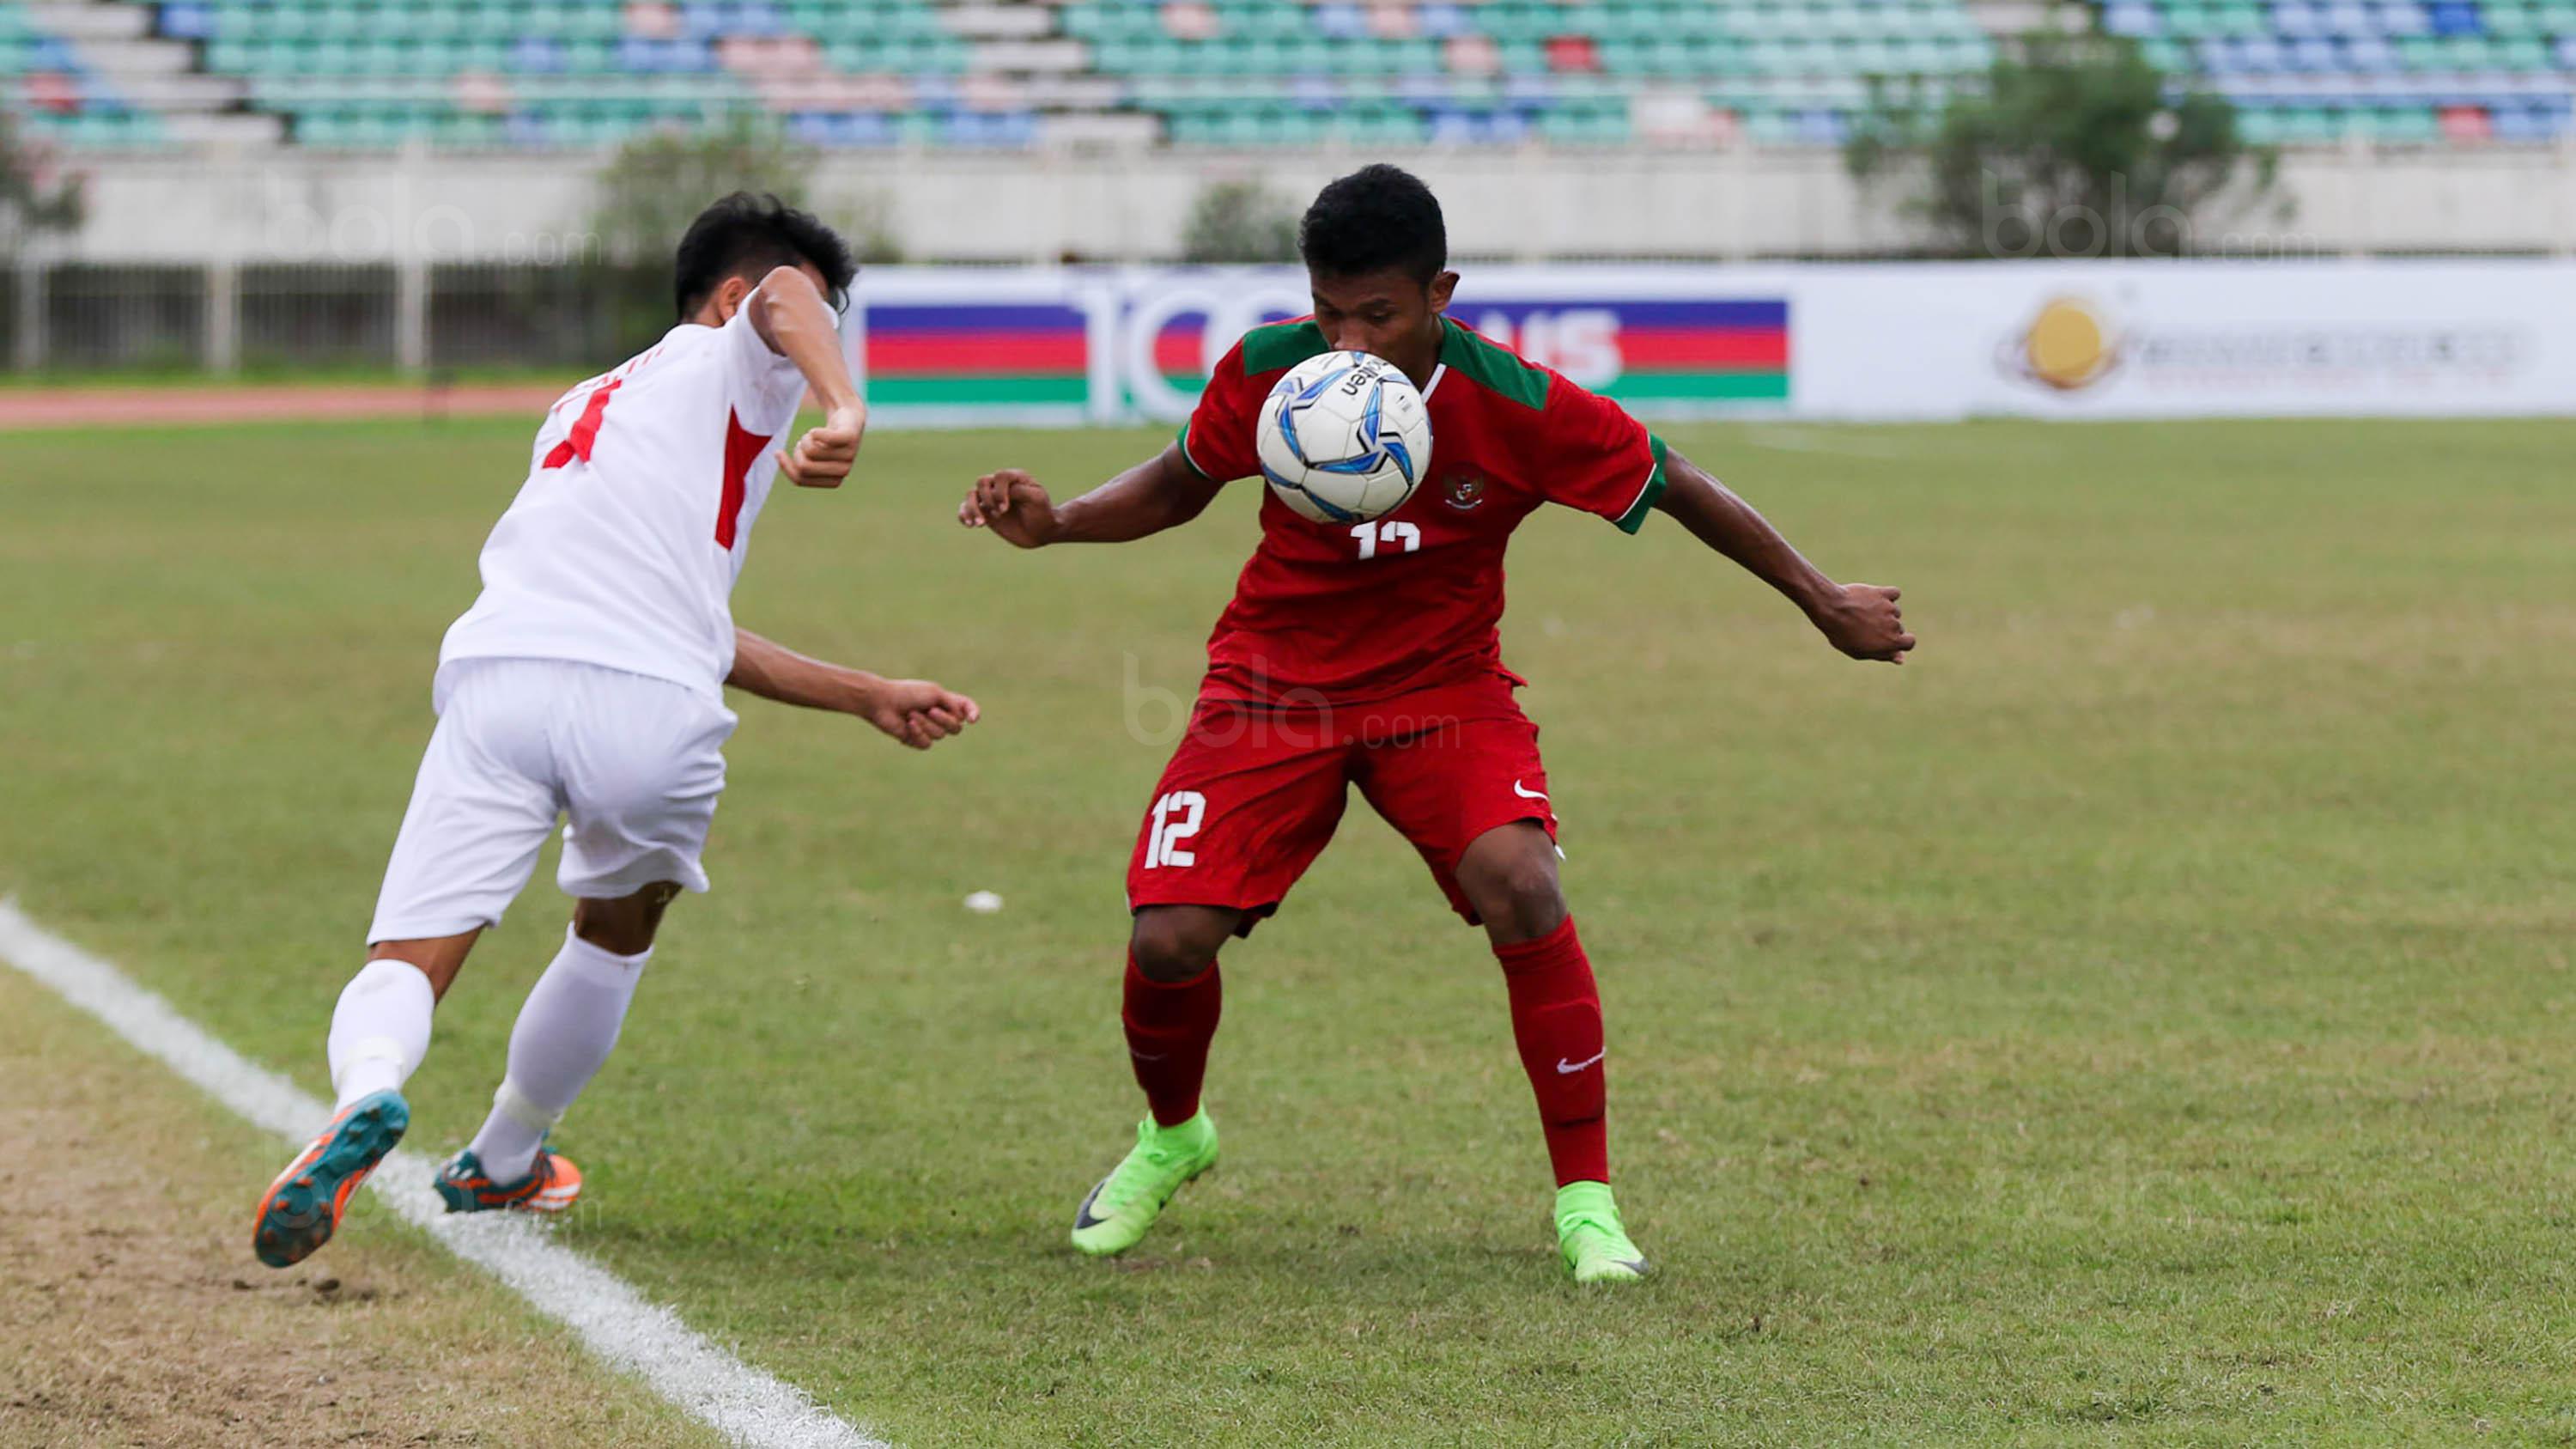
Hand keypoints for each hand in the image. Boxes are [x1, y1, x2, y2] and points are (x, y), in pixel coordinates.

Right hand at [782, 404, 865, 488]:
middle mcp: (843, 471)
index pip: (800, 479)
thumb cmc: (824, 441)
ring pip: (811, 450)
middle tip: (803, 442)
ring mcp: (849, 454)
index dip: (785, 465)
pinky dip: (815, 432)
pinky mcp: (850, 437)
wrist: (849, 418)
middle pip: (804, 466)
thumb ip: (798, 466)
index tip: (781, 452)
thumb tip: (777, 459)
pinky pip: (826, 438)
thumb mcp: (808, 457)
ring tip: (813, 435)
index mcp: (834, 482)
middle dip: (796, 452)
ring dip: (806, 439)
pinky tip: (816, 431)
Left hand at [853, 677, 980, 749]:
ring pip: (940, 736)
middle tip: (930, 710)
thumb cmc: (908, 693)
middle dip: (944, 720)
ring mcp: (928, 728)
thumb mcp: (935, 693)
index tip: (973, 719)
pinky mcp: (916, 739)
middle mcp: (939, 716)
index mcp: (945, 701)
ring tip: (911, 714)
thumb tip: (961, 719)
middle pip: (956, 728)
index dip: (973, 713)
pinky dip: (917, 734)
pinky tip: (907, 725)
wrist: (883, 702)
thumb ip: (953, 704)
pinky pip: (926, 744)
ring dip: (926, 724)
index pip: (966, 708)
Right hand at [956, 469, 1059, 547]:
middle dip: (988, 498)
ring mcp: (990, 498)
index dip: (999, 491)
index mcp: (1014, 478)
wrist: (1041, 531)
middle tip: (1000, 514)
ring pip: (971, 494)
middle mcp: (999, 485)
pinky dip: (963, 515)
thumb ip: (1019, 491)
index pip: (1000, 476)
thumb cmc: (1042, 513)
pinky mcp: (984, 512)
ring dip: (972, 508)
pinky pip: (965, 508)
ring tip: (980, 524)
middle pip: (982, 482)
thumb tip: (997, 491)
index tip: (1005, 508)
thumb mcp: (1037, 499)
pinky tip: (970, 525)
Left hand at [1810, 582, 1914, 663]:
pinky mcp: (1883, 593)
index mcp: (1891, 642)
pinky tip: (1873, 598)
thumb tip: (1901, 659)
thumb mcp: (1860, 652)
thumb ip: (1883, 655)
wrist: (1831, 609)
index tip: (1888, 639)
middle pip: (1898, 627)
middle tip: (1864, 627)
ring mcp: (1889, 608)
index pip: (1910, 642)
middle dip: (1886, 627)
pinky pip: (1894, 594)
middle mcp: (1894, 625)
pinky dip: (1887, 596)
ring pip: (1894, 611)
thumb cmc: (1842, 635)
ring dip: (1883, 612)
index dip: (1901, 641)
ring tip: (1863, 613)